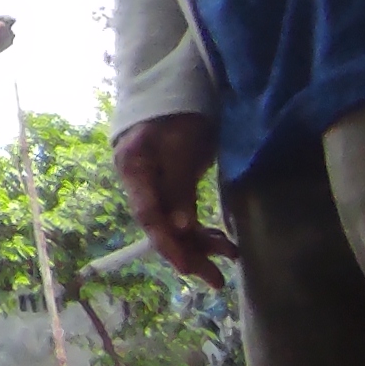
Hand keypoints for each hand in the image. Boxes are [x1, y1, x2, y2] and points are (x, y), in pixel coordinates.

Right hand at [112, 113, 238, 288]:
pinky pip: (183, 213)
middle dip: (189, 253)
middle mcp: (140, 183)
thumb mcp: (181, 147)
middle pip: (161, 226)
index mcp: (134, 170)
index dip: (168, 244)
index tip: (189, 268)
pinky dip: (201, 228)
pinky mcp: (171, 184)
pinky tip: (221, 240)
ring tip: (230, 258)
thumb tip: (180, 228)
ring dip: (200, 243)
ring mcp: (155, 185)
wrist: (177, 85)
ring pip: (175, 223)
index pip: (148, 216)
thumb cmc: (177, 112)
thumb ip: (178, 187)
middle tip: (217, 280)